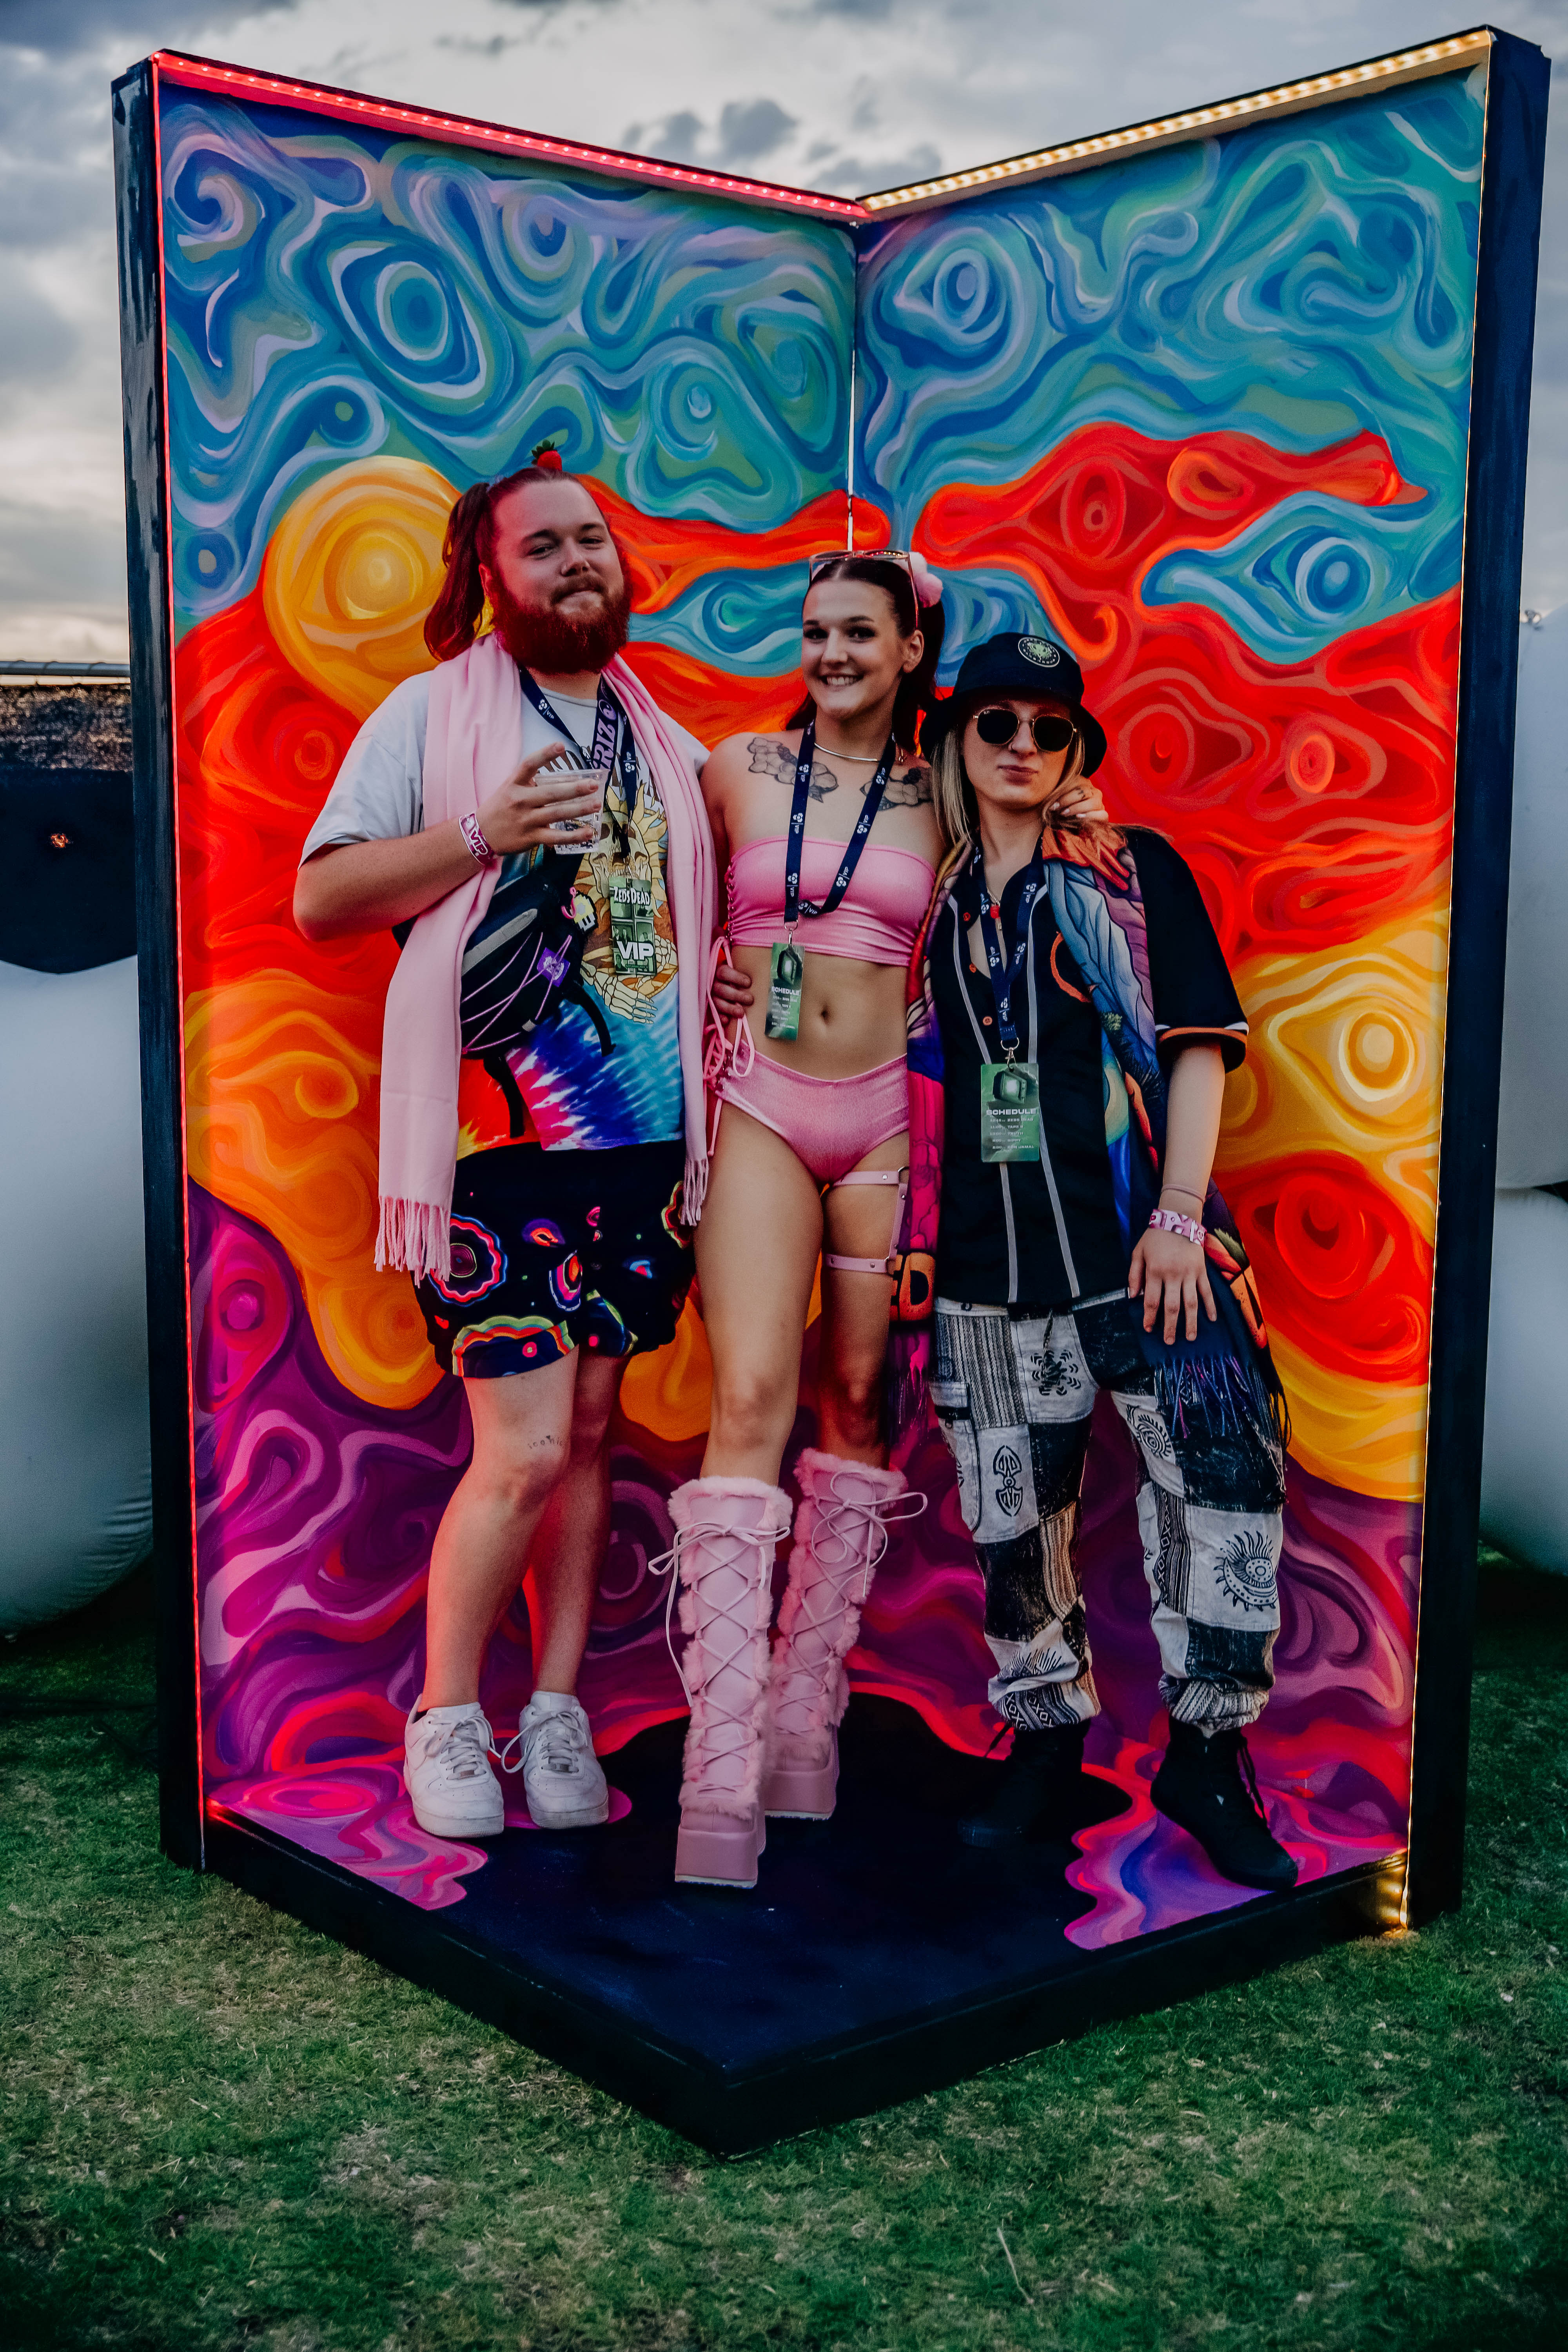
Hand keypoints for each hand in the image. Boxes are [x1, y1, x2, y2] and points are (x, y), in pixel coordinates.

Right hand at [474, 742, 601, 855]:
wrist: (480, 834)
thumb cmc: (500, 808)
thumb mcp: (509, 789)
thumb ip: (530, 782)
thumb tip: (560, 777)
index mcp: (514, 784)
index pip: (529, 764)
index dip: (545, 754)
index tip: (561, 746)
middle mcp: (520, 800)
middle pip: (550, 792)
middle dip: (574, 789)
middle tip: (593, 785)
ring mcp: (526, 820)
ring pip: (557, 814)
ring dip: (579, 809)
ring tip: (596, 804)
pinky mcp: (530, 837)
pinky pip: (556, 837)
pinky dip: (574, 836)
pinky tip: (588, 832)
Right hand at [709, 959, 754, 1021]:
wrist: (724, 983)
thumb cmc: (735, 977)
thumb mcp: (738, 969)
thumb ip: (743, 968)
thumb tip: (759, 966)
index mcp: (719, 971)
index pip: (724, 973)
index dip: (736, 978)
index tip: (749, 983)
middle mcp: (713, 983)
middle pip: (721, 989)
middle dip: (736, 995)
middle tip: (750, 999)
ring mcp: (710, 996)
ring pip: (717, 1002)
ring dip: (729, 1008)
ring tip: (741, 1013)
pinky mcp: (710, 1007)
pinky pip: (713, 1013)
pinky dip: (719, 1017)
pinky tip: (726, 1020)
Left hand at [1047, 777, 1107, 825]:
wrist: (1073, 825)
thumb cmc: (1062, 810)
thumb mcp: (1058, 800)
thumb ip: (1055, 796)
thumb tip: (1050, 799)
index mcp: (1083, 783)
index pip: (1076, 782)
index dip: (1063, 792)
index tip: (1051, 804)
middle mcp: (1093, 791)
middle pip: (1083, 792)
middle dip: (1067, 800)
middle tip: (1056, 809)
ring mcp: (1100, 803)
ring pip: (1092, 802)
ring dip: (1077, 808)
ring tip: (1064, 814)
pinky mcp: (1103, 815)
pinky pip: (1102, 815)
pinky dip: (1090, 816)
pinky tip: (1079, 818)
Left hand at [1127, 1227, 1215, 1343]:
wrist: (1178, 1218)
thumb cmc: (1155, 1237)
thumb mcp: (1138, 1252)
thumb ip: (1134, 1274)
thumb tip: (1132, 1297)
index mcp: (1155, 1271)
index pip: (1152, 1300)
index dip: (1150, 1317)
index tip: (1149, 1329)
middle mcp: (1173, 1275)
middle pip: (1172, 1306)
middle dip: (1170, 1326)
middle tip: (1169, 1341)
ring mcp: (1190, 1273)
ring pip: (1191, 1303)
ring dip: (1190, 1322)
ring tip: (1190, 1337)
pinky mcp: (1201, 1270)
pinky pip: (1207, 1291)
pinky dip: (1210, 1306)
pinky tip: (1211, 1319)